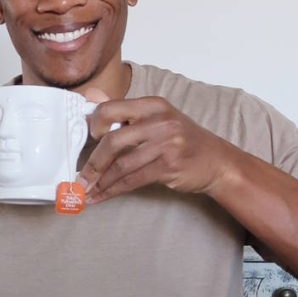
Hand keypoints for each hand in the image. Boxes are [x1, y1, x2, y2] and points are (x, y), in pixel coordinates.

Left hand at [77, 94, 238, 203]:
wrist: (217, 162)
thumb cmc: (182, 140)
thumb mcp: (157, 118)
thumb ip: (126, 113)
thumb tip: (90, 100)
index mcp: (152, 105)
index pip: (111, 108)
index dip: (94, 124)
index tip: (87, 139)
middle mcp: (159, 121)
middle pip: (113, 140)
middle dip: (93, 163)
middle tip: (80, 177)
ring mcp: (167, 143)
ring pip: (122, 165)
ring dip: (101, 181)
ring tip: (86, 191)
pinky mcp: (169, 166)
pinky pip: (133, 180)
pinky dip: (113, 190)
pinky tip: (102, 196)